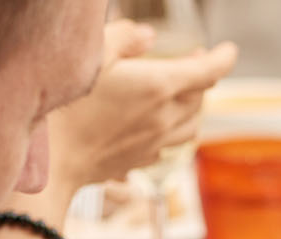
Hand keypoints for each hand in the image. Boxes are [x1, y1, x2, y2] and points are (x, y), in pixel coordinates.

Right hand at [52, 21, 237, 189]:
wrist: (51, 162)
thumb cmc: (65, 106)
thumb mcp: (91, 56)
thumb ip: (122, 38)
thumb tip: (148, 35)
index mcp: (159, 86)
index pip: (208, 71)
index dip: (223, 58)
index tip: (229, 50)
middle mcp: (165, 117)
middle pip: (200, 97)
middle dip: (203, 77)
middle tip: (196, 61)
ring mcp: (155, 143)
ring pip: (191, 125)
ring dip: (193, 107)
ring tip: (184, 94)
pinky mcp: (141, 160)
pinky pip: (168, 145)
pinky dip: (171, 130)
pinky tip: (156, 125)